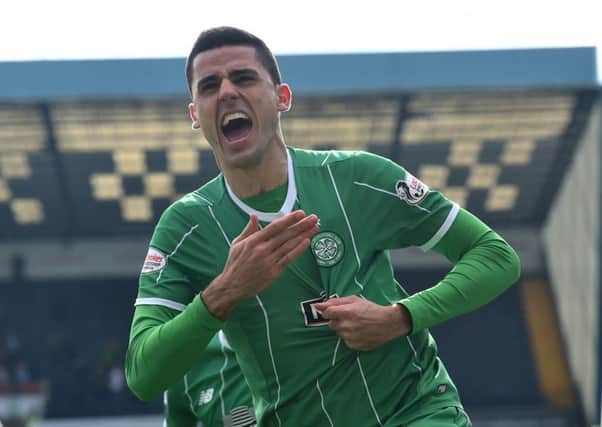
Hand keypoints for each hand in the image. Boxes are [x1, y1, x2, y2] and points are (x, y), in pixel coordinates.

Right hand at [202, 210, 318, 318]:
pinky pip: (288, 259)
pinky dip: (298, 250)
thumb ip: (248, 230)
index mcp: (253, 241)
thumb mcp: (237, 244)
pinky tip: (307, 242)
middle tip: (314, 218)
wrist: (232, 286)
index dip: (289, 219)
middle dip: (301, 225)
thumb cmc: (234, 264)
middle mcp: (262, 249)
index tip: (300, 213)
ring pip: (289, 246)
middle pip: (286, 235)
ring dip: (304, 236)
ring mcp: (269, 261)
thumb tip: (253, 215)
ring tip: (315, 228)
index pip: (275, 227)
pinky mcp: (274, 272)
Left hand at [314, 295, 411, 350]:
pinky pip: (346, 341)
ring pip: (339, 333)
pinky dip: (350, 337)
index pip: (326, 313)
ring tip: (357, 325)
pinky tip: (360, 332)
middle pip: (331, 324)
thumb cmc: (371, 309)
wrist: (388, 323)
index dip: (330, 312)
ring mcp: (349, 337)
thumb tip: (319, 305)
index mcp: (345, 312)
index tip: (335, 311)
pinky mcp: (354, 345)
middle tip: (350, 317)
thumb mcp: (354, 300)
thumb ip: (335, 302)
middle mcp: (345, 326)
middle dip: (338, 320)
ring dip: (344, 329)